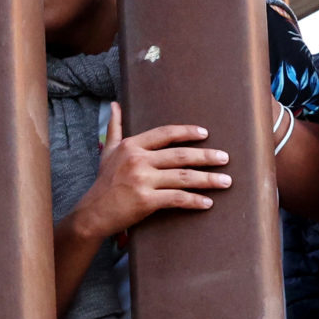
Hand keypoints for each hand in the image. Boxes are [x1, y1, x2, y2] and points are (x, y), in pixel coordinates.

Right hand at [62, 103, 230, 243]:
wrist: (93, 213)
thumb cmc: (103, 182)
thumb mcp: (108, 151)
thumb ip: (115, 127)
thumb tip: (114, 104)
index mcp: (132, 146)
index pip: (165, 134)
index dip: (187, 132)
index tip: (205, 134)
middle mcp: (138, 160)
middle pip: (180, 155)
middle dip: (206, 156)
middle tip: (225, 158)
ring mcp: (142, 180)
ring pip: (183, 177)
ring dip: (208, 179)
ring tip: (226, 181)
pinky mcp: (146, 201)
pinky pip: (177, 198)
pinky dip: (194, 200)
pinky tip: (208, 202)